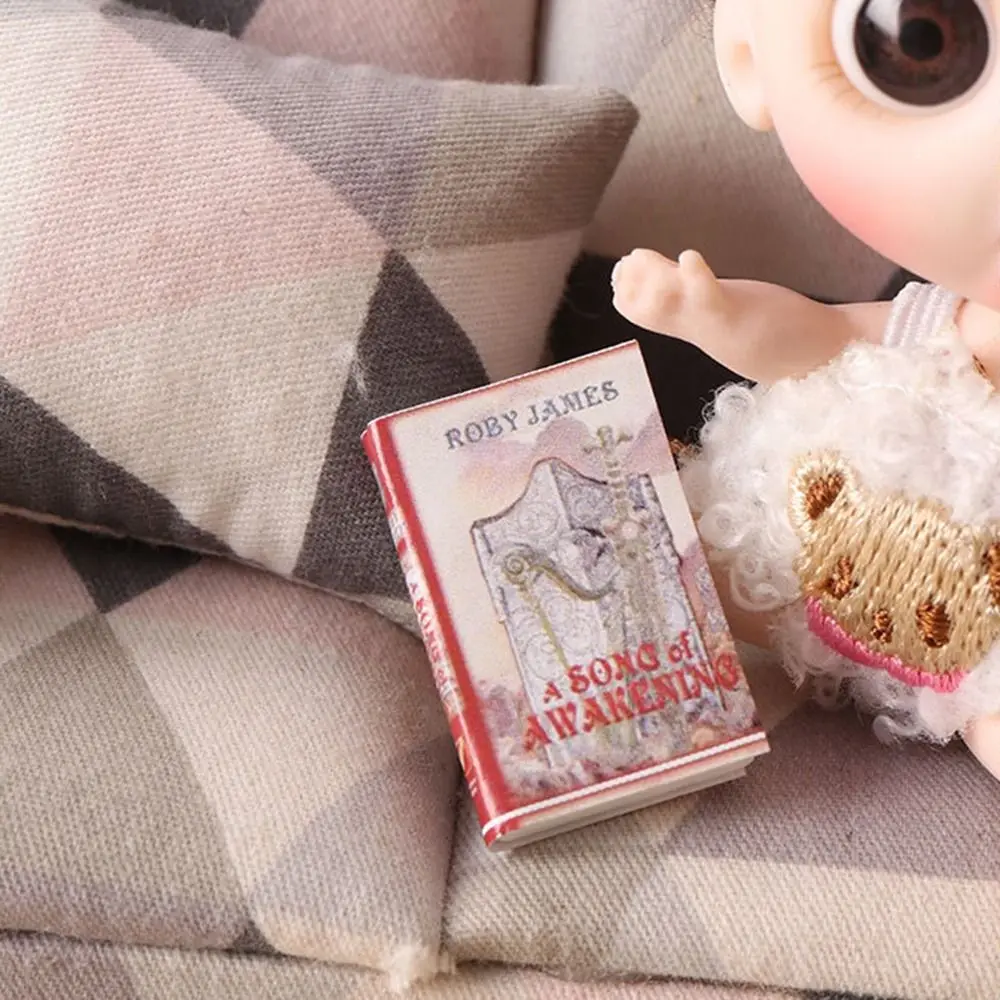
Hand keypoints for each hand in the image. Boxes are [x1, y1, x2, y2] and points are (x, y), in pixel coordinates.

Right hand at [610, 246, 891, 382]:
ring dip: (650, 282)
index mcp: (696, 328)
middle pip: (647, 311)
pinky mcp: (740, 318)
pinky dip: (696, 280)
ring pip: (668, 307)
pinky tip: (689, 259)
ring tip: (640, 256)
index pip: (646, 313)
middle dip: (632, 286)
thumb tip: (678, 277)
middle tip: (630, 262)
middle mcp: (699, 329)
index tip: (624, 272)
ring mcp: (716, 325)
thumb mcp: (730, 316)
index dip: (629, 292)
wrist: (825, 353)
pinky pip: (710, 301)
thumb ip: (704, 301)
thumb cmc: (780, 333)